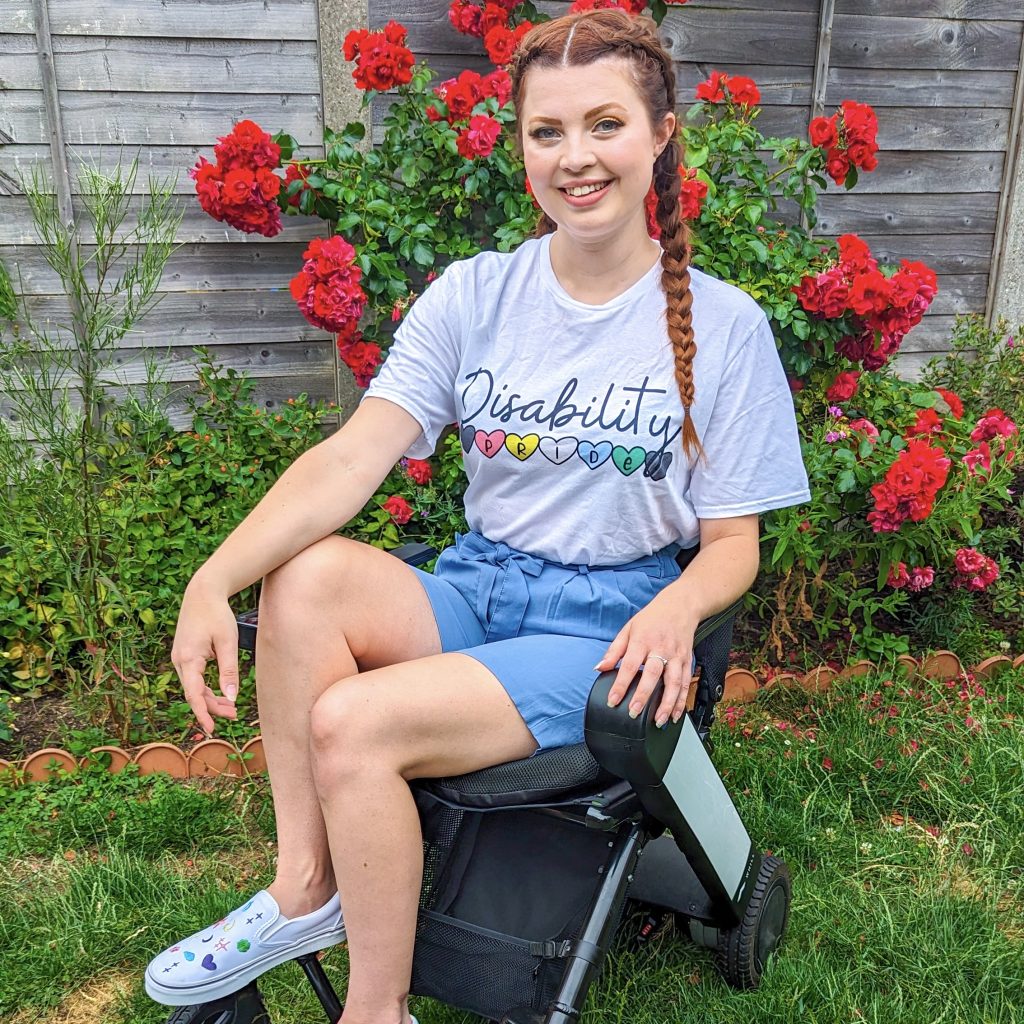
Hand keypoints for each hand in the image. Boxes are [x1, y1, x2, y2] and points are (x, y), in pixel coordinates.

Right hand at [171, 580, 240, 735]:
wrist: (202, 593)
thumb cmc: (217, 615)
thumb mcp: (228, 642)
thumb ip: (229, 671)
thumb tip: (231, 697)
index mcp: (189, 658)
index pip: (193, 694)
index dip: (202, 713)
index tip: (211, 729)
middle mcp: (179, 661)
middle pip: (194, 693)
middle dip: (212, 707)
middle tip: (233, 716)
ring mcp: (179, 658)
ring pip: (193, 686)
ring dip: (210, 698)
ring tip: (231, 708)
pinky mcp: (184, 655)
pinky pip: (193, 678)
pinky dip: (205, 687)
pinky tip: (219, 693)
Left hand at [595, 590, 696, 727]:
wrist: (680, 606)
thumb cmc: (652, 618)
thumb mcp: (628, 629)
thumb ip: (614, 651)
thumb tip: (600, 668)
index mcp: (642, 640)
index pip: (630, 665)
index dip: (621, 684)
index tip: (613, 700)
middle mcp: (661, 649)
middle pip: (653, 675)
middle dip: (643, 696)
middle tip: (634, 713)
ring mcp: (676, 655)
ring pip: (674, 683)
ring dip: (667, 704)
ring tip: (658, 720)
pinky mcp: (688, 660)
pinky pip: (685, 684)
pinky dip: (681, 701)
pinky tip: (675, 715)